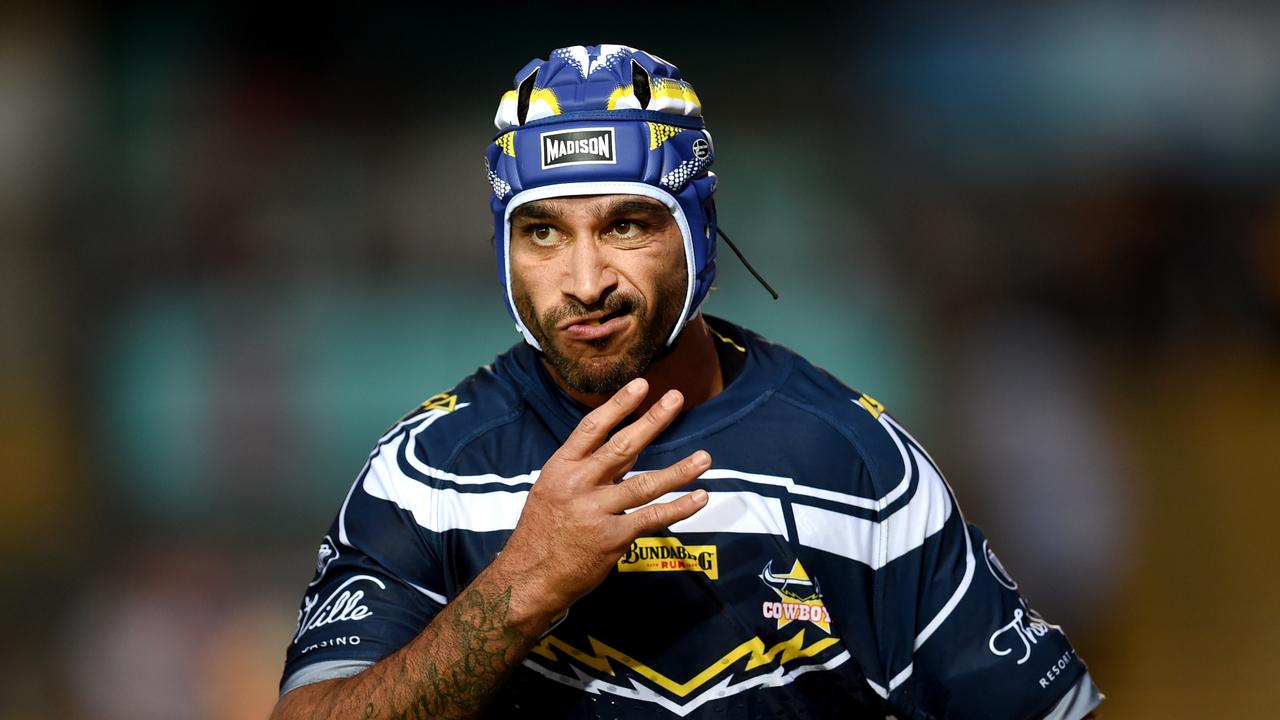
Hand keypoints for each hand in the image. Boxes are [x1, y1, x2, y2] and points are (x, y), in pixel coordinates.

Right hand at [498, 377, 710, 613]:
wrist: (530, 576)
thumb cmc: (542, 532)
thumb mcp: (551, 489)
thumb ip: (586, 470)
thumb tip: (627, 450)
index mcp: (561, 468)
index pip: (592, 427)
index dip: (618, 404)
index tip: (641, 385)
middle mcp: (579, 485)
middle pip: (623, 447)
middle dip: (653, 421)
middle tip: (677, 399)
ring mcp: (597, 511)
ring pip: (646, 483)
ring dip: (679, 470)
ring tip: (705, 457)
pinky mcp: (614, 537)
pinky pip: (653, 517)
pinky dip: (679, 508)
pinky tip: (699, 497)